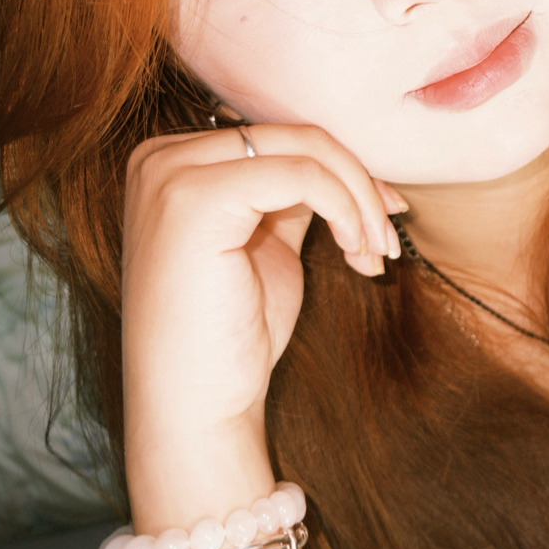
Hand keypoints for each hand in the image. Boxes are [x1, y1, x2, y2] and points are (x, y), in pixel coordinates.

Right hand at [120, 124, 404, 450]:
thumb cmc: (233, 336)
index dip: (344, 174)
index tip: (386, 216)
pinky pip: (302, 176)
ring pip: (306, 150)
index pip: (281, 140)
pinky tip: (356, 252)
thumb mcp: (268, 246)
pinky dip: (346, 208)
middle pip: (297, 138)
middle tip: (388, 239)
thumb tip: (354, 168)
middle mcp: (161, 158)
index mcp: (174, 164)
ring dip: (360, 200)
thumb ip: (290, 198)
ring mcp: (170, 174)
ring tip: (375, 253)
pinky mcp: (193, 198)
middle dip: (360, 185)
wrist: (194, 409)